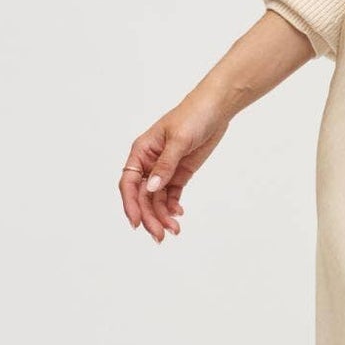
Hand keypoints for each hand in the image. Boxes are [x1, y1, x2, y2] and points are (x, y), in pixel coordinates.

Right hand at [118, 89, 230, 242]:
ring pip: (157, 199)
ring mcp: (164, 169)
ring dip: (162, 215)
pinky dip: (172, 206)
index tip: (136, 222)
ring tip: (174, 230)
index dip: (130, 204)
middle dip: (149, 216)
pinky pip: (171, 195)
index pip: (129, 182)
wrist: (216, 109)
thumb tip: (151, 189)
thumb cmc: (193, 115)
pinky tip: (178, 215)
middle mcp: (149, 163)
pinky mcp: (180, 173)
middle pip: (143, 196)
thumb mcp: (179, 139)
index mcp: (141, 151)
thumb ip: (165, 165)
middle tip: (160, 235)